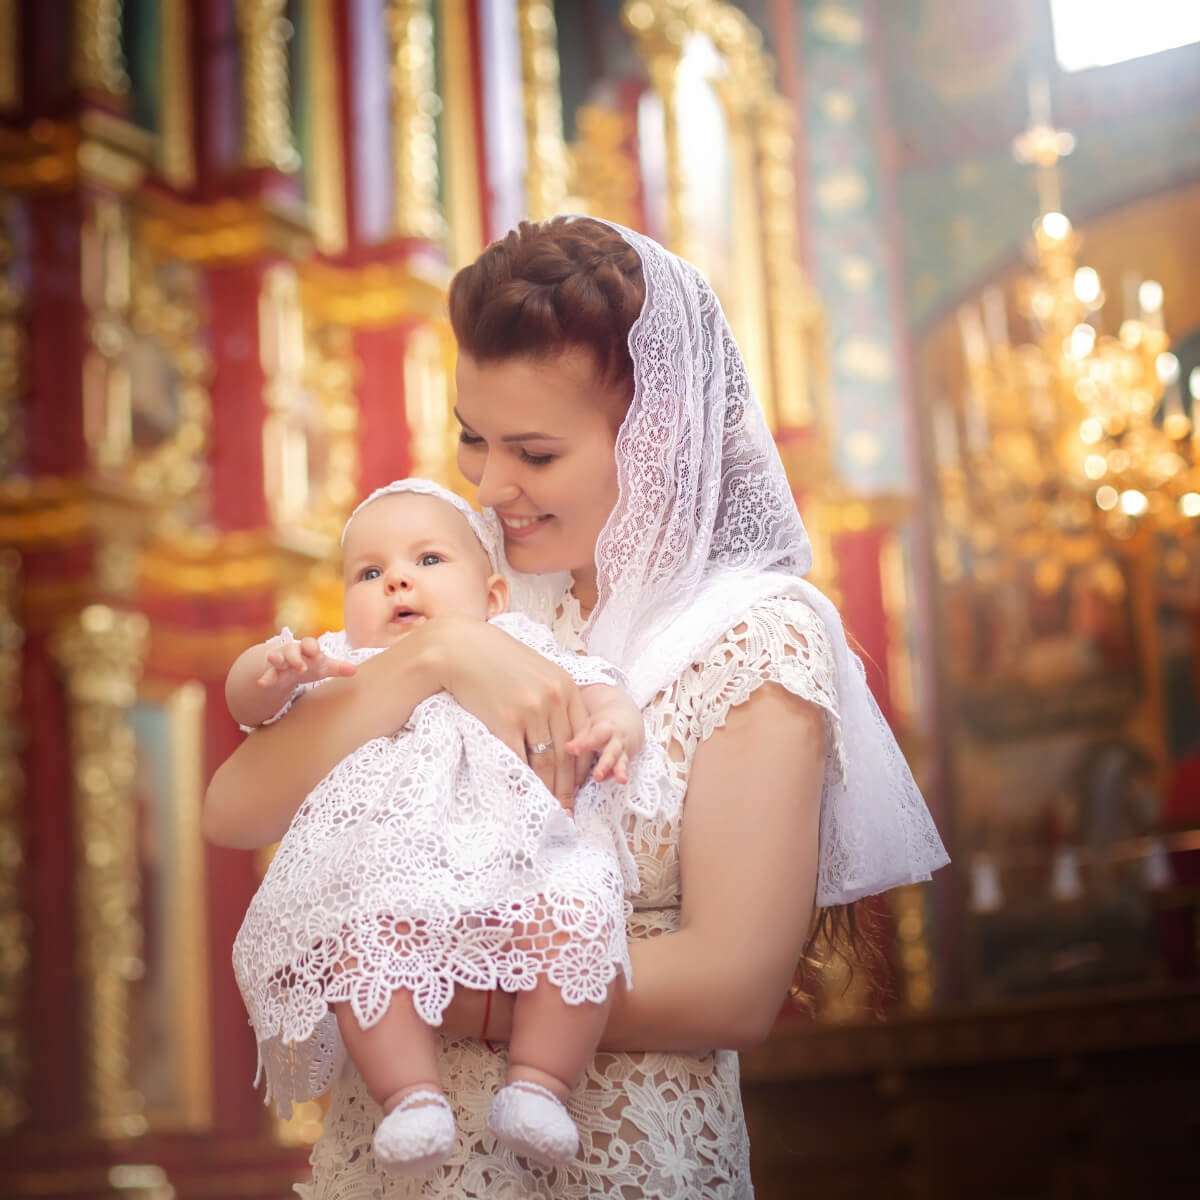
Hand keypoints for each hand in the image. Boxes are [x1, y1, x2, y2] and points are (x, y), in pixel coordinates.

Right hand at [257, 636, 356, 688]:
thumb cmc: (310, 664)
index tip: (317, 654)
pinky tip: (261, 683)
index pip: (309, 644)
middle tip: (300, 667)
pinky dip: (265, 678)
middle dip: (295, 657)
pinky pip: (268, 674)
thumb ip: (338, 668)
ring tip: (272, 659)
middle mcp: (293, 652)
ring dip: (276, 659)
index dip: (313, 648)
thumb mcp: (324, 667)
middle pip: (292, 650)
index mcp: (307, 649)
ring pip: (277, 658)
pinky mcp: (272, 672)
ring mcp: (281, 661)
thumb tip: (355, 670)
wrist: (289, 667)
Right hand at [415, 618, 592, 807]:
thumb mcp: (538, 672)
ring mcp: (530, 711)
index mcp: (566, 687)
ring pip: (545, 762)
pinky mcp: (505, 722)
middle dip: (568, 787)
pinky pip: (519, 759)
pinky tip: (524, 794)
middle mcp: (554, 699)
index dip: (582, 766)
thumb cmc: (498, 661)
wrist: (462, 648)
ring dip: (548, 789)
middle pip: (566, 754)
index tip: (578, 786)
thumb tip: (563, 736)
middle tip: (567, 809)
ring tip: (549, 808)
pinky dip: (523, 780)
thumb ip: (555, 698)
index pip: (583, 737)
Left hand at [566, 717, 636, 782]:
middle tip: (597, 776)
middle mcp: (617, 739)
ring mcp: (624, 748)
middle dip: (605, 765)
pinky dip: (619, 773)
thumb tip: (567, 748)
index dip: (585, 743)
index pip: (595, 736)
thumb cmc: (606, 722)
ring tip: (621, 780)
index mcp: (607, 727)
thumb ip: (582, 737)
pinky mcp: (627, 757)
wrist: (629, 716)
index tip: (573, 750)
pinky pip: (623, 766)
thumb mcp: (592, 724)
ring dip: (619, 771)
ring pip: (621, 761)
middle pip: (611, 752)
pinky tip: (618, 780)